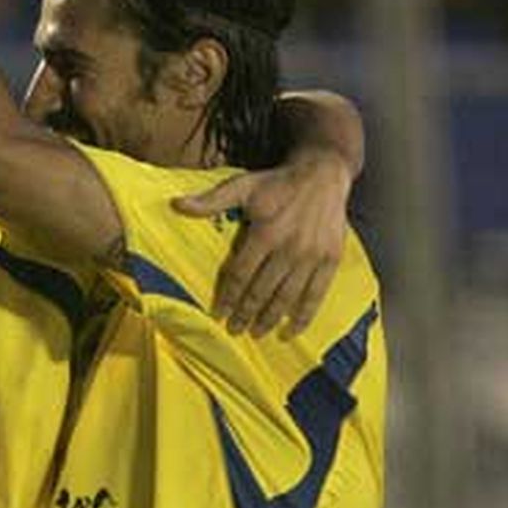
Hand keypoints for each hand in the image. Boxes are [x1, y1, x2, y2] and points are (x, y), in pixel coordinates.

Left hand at [173, 148, 352, 338]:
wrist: (323, 174)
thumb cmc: (277, 183)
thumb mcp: (242, 186)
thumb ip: (211, 201)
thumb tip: (177, 205)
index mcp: (266, 233)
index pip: (241, 274)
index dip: (228, 297)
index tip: (218, 314)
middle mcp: (289, 248)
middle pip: (262, 290)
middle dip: (245, 314)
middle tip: (234, 330)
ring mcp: (312, 256)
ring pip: (287, 297)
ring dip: (270, 319)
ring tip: (256, 333)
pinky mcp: (330, 260)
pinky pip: (316, 295)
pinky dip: (303, 317)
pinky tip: (290, 332)